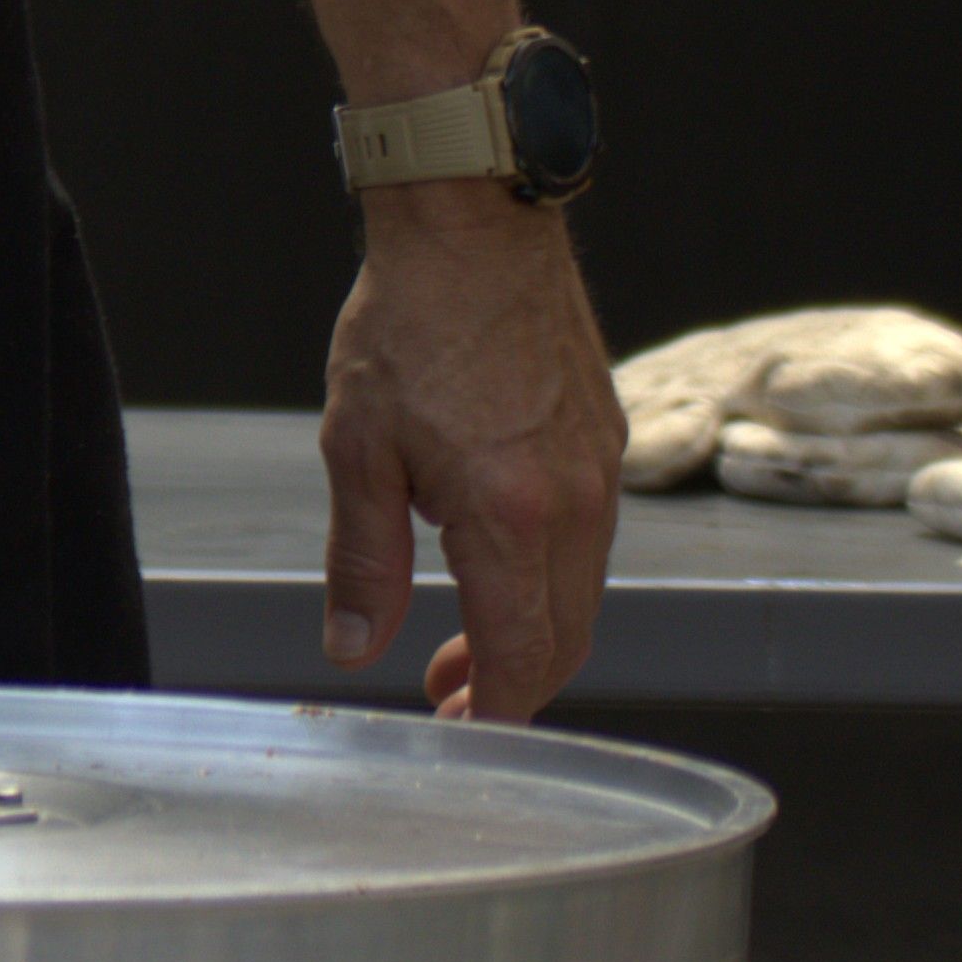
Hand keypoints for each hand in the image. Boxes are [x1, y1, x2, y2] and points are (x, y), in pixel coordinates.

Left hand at [316, 184, 619, 718]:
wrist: (475, 231)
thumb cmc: (406, 328)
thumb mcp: (357, 450)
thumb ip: (363, 560)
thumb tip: (354, 648)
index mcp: (512, 514)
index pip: (520, 651)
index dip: (492, 707)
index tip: (457, 730)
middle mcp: (576, 504)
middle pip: (564, 636)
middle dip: (510, 683)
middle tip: (446, 697)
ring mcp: (603, 472)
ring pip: (582, 592)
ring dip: (529, 632)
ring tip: (458, 643)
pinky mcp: (607, 443)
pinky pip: (590, 541)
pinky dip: (550, 579)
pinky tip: (493, 568)